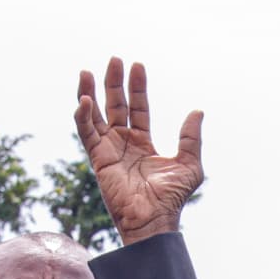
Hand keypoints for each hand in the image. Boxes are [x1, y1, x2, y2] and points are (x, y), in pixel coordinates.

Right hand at [72, 58, 203, 244]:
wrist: (154, 219)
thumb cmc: (172, 198)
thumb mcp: (190, 164)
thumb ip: (191, 137)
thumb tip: (197, 111)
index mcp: (143, 143)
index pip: (138, 108)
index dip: (137, 87)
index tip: (137, 65)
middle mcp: (123, 144)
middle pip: (115, 106)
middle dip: (113, 82)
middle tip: (114, 59)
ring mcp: (108, 150)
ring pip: (95, 116)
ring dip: (89, 93)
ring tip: (87, 71)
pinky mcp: (97, 159)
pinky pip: (86, 134)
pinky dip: (82, 116)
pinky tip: (83, 99)